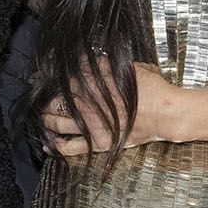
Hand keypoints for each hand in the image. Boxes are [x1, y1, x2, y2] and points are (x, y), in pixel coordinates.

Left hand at [39, 62, 181, 155]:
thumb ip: (108, 64)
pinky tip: (48, 144)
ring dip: (46, 119)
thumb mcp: (130, 67)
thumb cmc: (151, 89)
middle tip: (42, 98)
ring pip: (56, 122)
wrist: (164, 112)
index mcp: (95, 82)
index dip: (52, 77)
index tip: (44, 77)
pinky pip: (70, 147)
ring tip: (44, 117)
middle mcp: (88, 102)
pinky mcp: (96, 142)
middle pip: (56, 99)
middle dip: (46, 98)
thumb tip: (92, 59)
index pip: (65, 78)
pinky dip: (55, 146)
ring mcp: (90, 124)